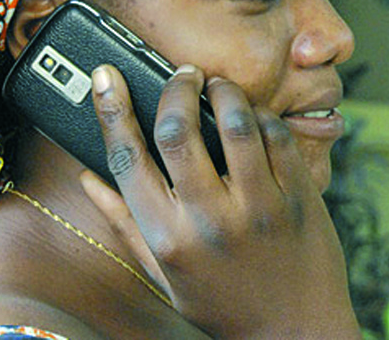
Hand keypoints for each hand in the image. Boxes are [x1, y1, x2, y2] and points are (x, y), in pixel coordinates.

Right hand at [83, 64, 360, 339]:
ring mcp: (259, 206)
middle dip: (175, 89)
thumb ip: (125, 224)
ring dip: (223, 92)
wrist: (296, 332)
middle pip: (178, 130)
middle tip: (182, 74)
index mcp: (168, 238)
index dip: (112, 110)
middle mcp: (210, 220)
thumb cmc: (223, 303)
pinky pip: (278, 135)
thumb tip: (88, 178)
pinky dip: (263, 115)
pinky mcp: (299, 196)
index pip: (128, 159)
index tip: (106, 76)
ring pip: (235, 122)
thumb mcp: (164, 275)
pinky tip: (255, 117)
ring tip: (219, 87)